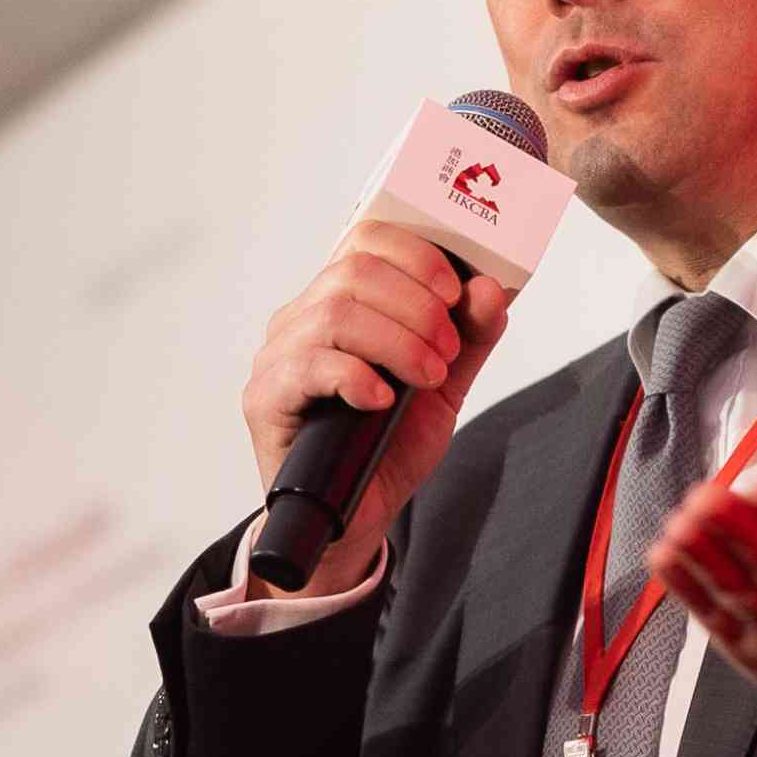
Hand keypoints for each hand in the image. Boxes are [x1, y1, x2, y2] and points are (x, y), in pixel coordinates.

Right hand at [243, 219, 517, 592]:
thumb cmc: (388, 442)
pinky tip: (383, 401)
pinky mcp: (266, 398)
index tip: (455, 291)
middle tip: (447, 349)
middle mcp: (303, 318)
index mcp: (342, 301)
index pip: (366, 240)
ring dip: (397, 342)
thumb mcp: (444, 385)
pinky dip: (357, 377)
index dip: (416, 255)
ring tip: (428, 376)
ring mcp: (279, 356)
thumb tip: (491, 290)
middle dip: (417, 307)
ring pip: (335, 314)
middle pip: (354, 272)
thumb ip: (469, 337)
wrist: (356, 515)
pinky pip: (308, 366)